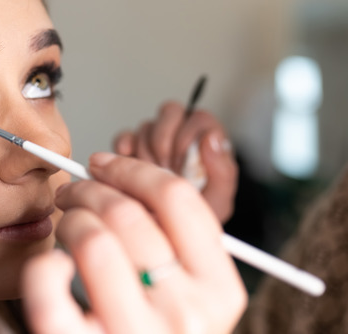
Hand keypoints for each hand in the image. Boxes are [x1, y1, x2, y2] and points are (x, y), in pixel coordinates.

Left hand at [22, 153, 245, 333]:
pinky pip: (48, 282)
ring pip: (91, 239)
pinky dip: (40, 264)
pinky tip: (49, 267)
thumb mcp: (190, 307)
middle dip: (89, 187)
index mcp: (220, 294)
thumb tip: (123, 179)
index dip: (134, 169)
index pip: (179, 200)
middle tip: (73, 191)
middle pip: (128, 213)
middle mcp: (186, 314)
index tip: (107, 164)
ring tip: (63, 226)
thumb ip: (176, 253)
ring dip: (68, 219)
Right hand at [113, 101, 236, 221]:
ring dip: (146, 152)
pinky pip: (124, 138)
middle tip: (166, 168)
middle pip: (171, 112)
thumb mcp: (218, 201)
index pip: (199, 117)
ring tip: (152, 176)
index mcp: (206, 144)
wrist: (164, 235)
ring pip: (146, 126)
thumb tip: (213, 138)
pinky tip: (130, 163)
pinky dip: (124, 147)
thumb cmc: (194, 218)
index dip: (189, 135)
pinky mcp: (131, 151)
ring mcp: (154, 142)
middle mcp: (180, 137)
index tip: (183, 161)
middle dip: (165, 141)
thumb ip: (223, 170)